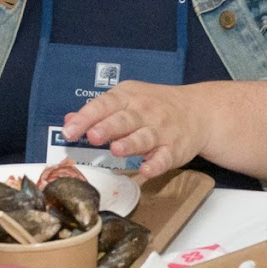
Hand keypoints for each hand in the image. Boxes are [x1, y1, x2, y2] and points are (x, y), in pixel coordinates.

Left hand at [63, 81, 205, 174]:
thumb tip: (69, 121)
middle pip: (124, 120)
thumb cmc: (154, 106)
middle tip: (93, 136)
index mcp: (128, 98)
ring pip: (144, 137)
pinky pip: (165, 157)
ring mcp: (160, 131)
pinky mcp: (174, 149)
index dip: (86, 117)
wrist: (197, 111)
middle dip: (108, 127)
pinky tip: (147, 169)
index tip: (70, 131)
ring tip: (116, 150)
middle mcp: (144, 112)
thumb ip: (98, 112)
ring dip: (130, 144)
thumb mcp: (125, 101)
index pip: (104, 105)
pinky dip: (156, 164)